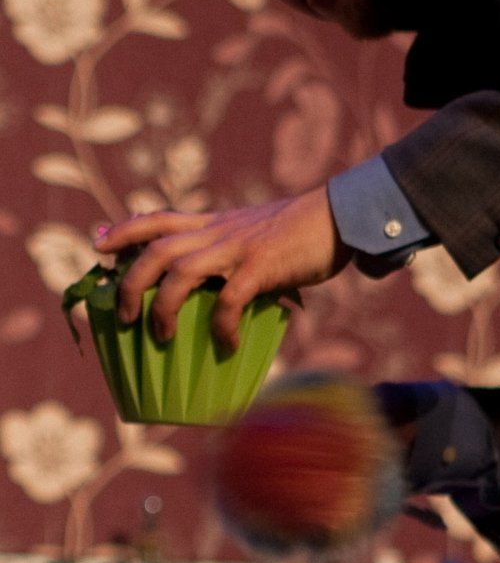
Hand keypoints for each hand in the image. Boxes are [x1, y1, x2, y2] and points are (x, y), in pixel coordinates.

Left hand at [95, 188, 353, 350]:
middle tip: (124, 316)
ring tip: (158, 337)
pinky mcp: (261, 266)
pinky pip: (229, 300)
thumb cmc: (301, 233)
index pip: (157, 218)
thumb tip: (226, 291)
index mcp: (213, 223)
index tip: (98, 244)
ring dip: (161, 306)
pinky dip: (221, 326)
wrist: (339, 217)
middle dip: (130, 282)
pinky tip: (226, 346)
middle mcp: (217, 232)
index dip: (124, 230)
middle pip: (155, 249)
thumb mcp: (255, 232)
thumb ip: (233, 252)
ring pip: (179, 272)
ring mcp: (237, 248)